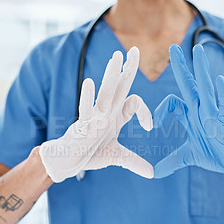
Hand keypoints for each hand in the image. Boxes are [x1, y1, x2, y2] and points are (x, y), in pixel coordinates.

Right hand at [39, 47, 152, 182]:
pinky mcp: (83, 124)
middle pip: (120, 87)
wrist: (70, 162)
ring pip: (105, 93)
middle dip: (128, 69)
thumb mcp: (118, 158)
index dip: (146, 112)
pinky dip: (88, 97)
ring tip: (117, 57)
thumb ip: (134, 162)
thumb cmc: (90, 154)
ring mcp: (95, 116)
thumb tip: (152, 173)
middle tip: (136, 50)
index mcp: (116, 116)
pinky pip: (85, 109)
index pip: (135, 103)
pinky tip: (89, 83)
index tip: (149, 127)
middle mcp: (107, 111)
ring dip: (111, 75)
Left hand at [153, 44, 223, 184]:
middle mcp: (201, 111)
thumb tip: (154, 173)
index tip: (152, 125)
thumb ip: (171, 162)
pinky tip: (219, 81)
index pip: (173, 103)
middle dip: (180, 67)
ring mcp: (214, 115)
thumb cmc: (215, 156)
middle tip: (172, 47)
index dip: (160, 109)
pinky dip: (223, 94)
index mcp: (191, 116)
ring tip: (197, 51)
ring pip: (206, 90)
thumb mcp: (188, 157)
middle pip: (189, 85)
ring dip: (201, 71)